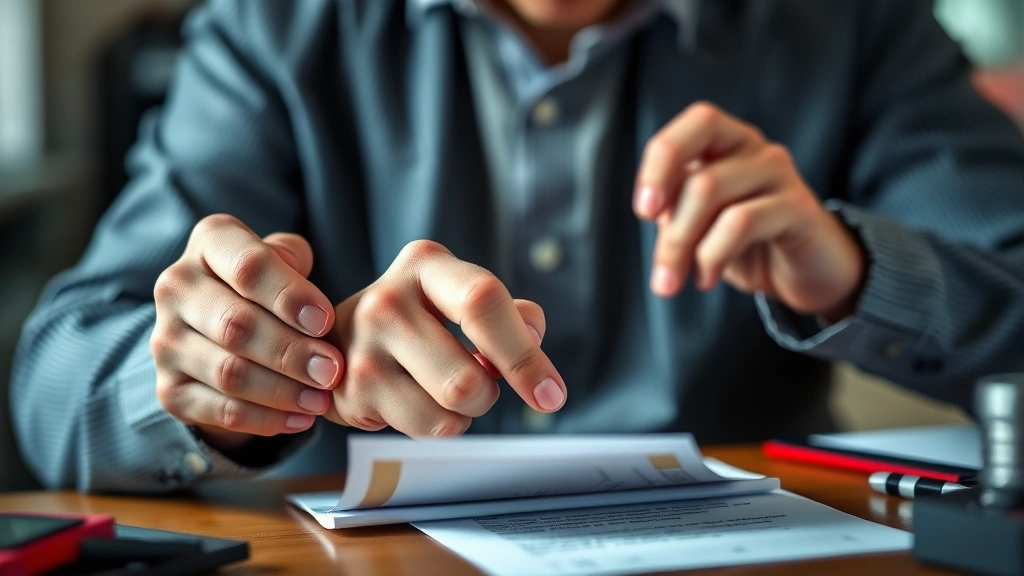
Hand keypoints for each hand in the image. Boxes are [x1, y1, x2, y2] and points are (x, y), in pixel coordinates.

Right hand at [151, 215, 344, 449]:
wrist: (221, 326)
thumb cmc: (266, 285)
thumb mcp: (283, 258)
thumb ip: (297, 265)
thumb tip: (314, 310)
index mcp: (210, 243)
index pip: (248, 266)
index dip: (289, 296)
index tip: (325, 321)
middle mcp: (176, 287)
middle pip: (236, 325)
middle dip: (291, 351)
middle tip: (331, 370)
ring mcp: (167, 340)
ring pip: (228, 372)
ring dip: (281, 391)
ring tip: (321, 399)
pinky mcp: (170, 389)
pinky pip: (219, 410)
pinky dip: (264, 419)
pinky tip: (300, 419)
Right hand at [323, 240, 565, 436]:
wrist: (336, 343)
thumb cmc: (419, 320)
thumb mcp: (458, 298)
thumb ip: (507, 313)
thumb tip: (533, 337)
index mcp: (426, 264)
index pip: (484, 303)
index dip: (524, 354)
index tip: (551, 394)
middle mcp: (389, 298)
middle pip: (470, 377)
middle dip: (490, 393)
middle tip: (479, 381)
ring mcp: (365, 346)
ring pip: (450, 409)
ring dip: (465, 412)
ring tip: (442, 388)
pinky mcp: (352, 390)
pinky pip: (426, 428)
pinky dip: (439, 424)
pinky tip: (417, 400)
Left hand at [633, 102, 865, 320]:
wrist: (805, 273)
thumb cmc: (745, 242)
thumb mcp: (697, 223)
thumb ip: (673, 207)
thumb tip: (651, 208)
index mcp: (727, 141)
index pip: (695, 123)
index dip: (661, 162)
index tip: (643, 210)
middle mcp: (755, 149)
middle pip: (699, 174)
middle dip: (671, 230)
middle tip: (661, 274)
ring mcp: (780, 173)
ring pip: (712, 193)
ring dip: (684, 247)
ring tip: (676, 282)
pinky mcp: (800, 207)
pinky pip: (742, 222)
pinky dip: (713, 255)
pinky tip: (707, 278)